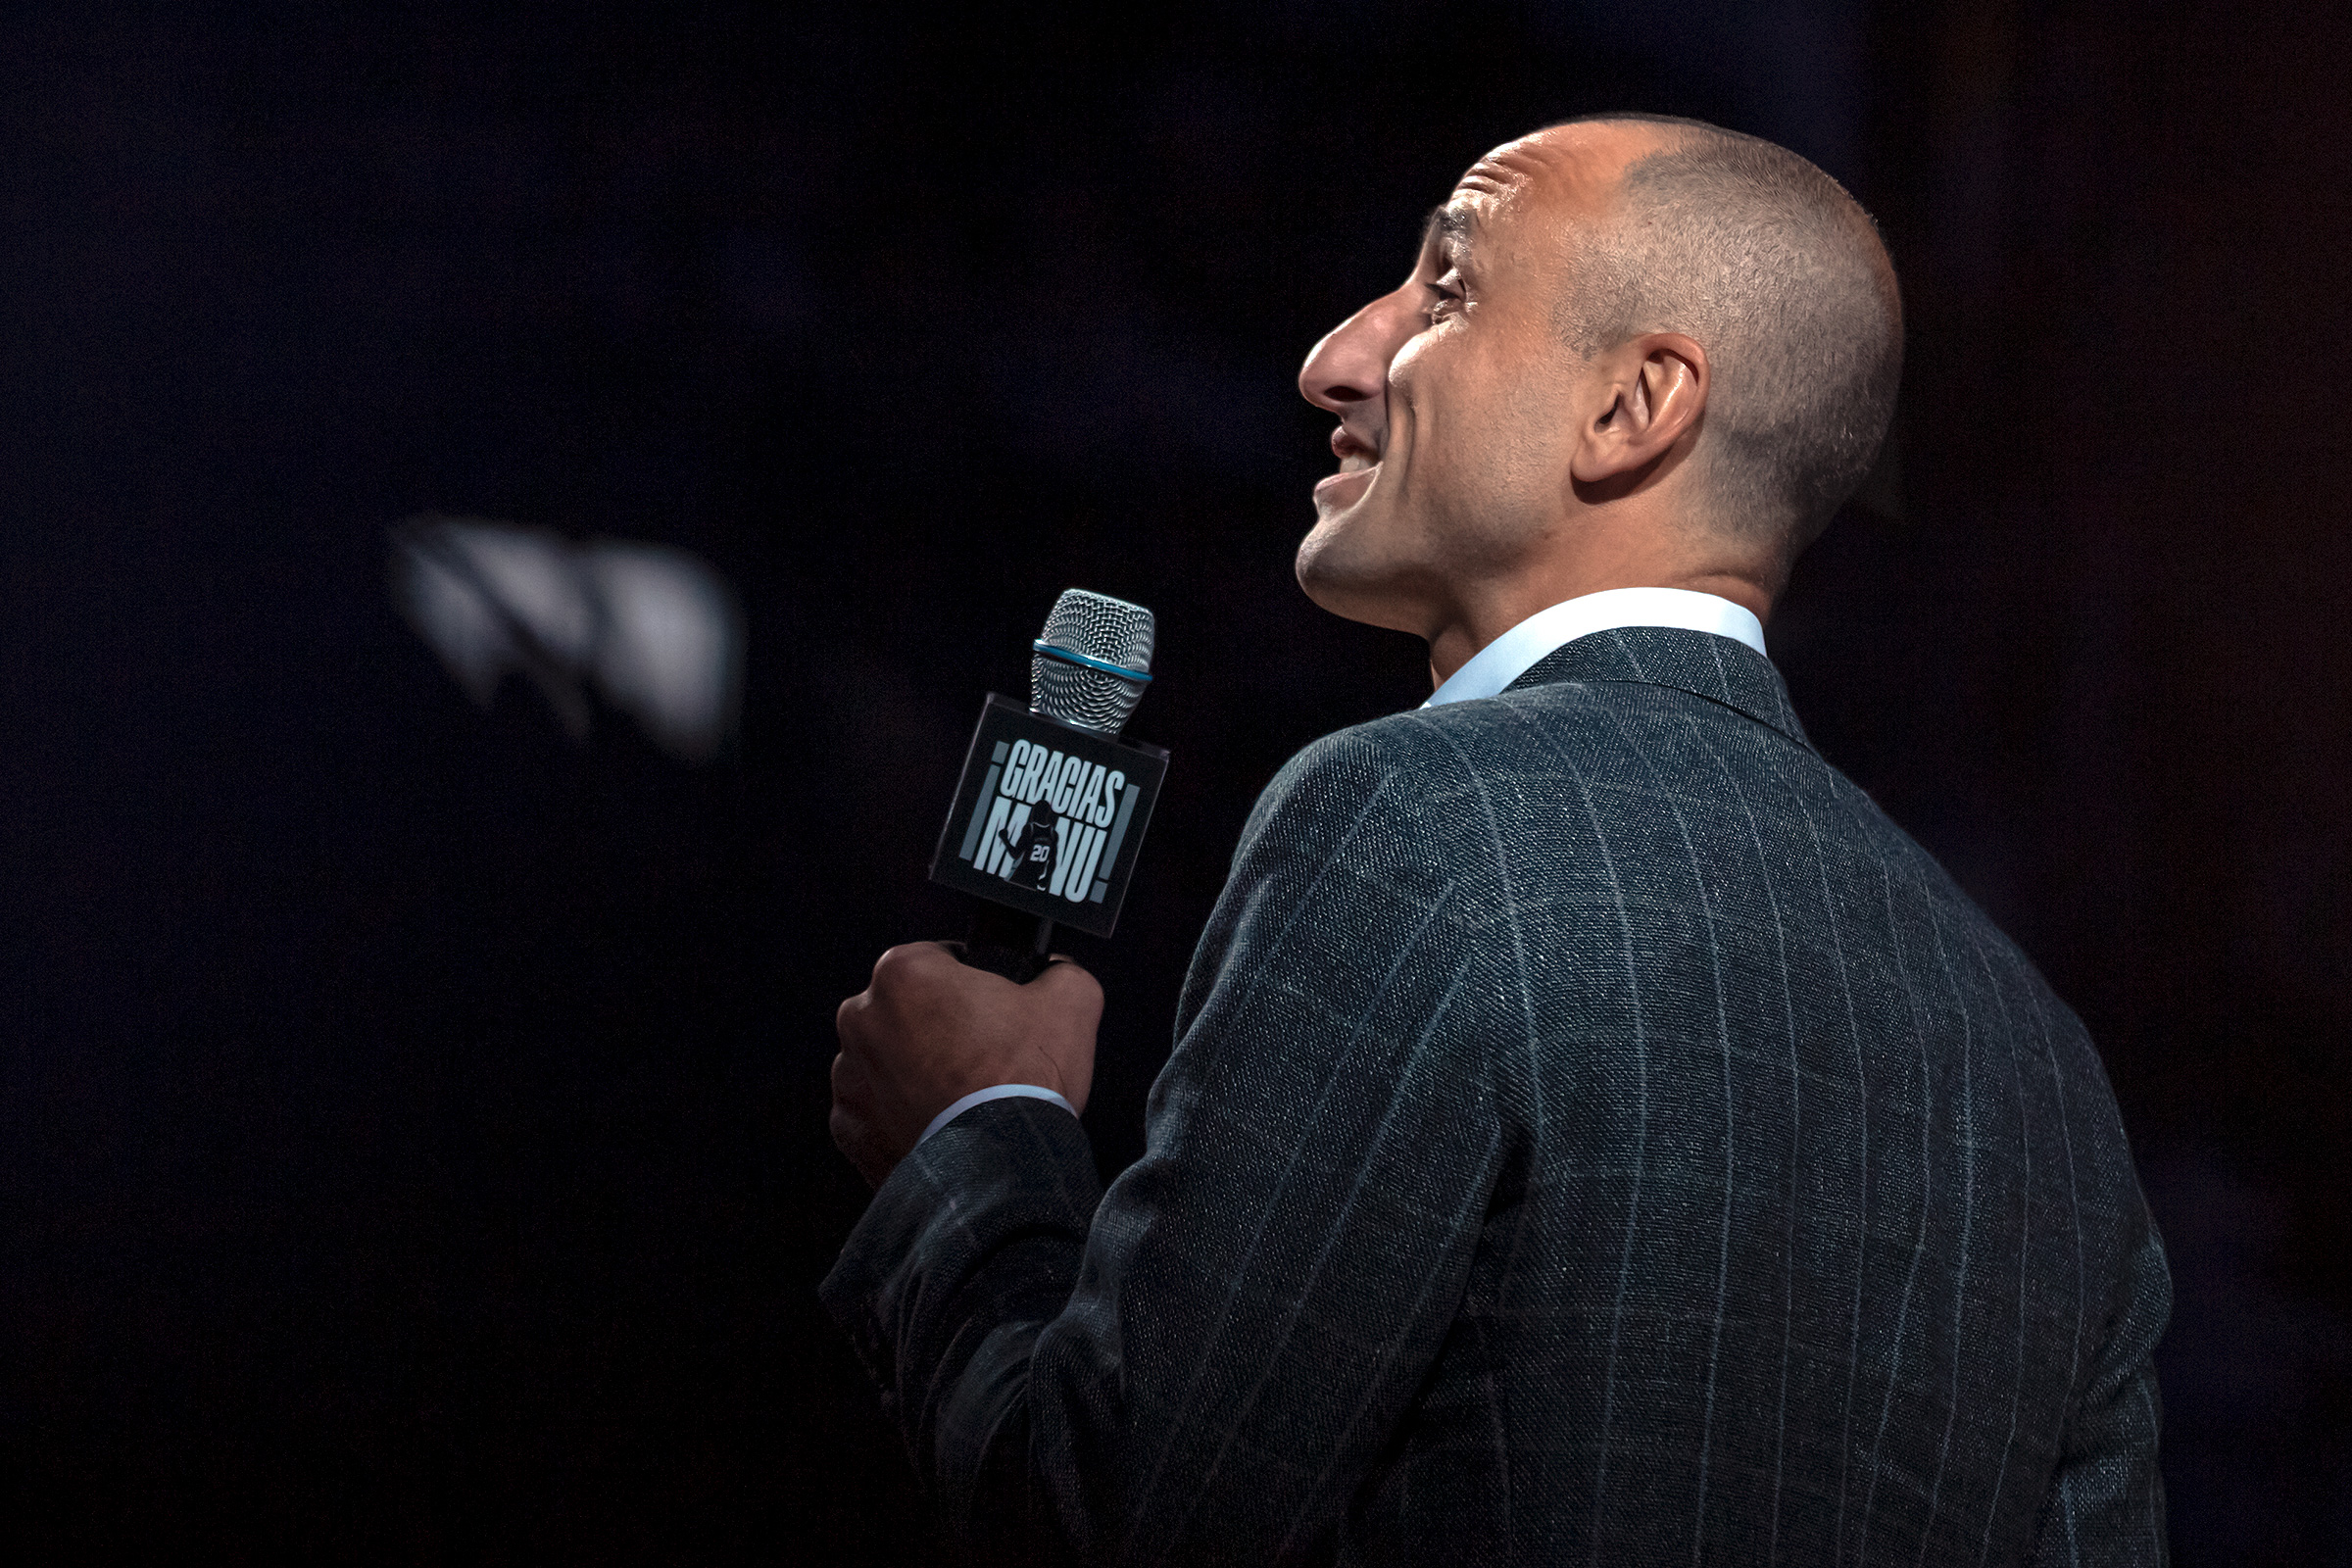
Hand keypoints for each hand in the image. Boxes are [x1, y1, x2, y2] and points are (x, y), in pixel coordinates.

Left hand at [832, 942, 1103, 1188]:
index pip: (940, 959)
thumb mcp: (1071, 1000)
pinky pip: (876, 1109)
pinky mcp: (847, 1128)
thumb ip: (1060, 969)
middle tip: (983, 1056)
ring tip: (962, 1097)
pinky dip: (902, 1115)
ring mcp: (848, 1077)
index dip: (973, 983)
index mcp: (903, 972)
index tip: (993, 1011)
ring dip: (916, 1071)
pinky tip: (941, 1124)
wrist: (1001, 1171)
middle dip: (938, 1026)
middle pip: (907, 1009)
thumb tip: (1053, 971)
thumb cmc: (1025, 1081)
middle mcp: (860, 1018)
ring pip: (886, 1060)